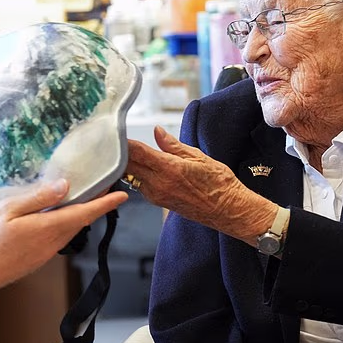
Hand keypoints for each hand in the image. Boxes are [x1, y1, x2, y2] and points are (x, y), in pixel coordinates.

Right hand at [0, 179, 126, 298]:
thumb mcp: (7, 210)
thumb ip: (37, 198)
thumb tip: (64, 187)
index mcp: (46, 228)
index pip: (84, 214)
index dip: (105, 204)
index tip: (122, 195)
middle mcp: (51, 244)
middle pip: (79, 221)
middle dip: (93, 205)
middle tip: (101, 186)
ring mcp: (44, 254)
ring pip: (68, 231)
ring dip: (78, 215)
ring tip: (79, 196)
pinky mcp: (36, 260)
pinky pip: (57, 239)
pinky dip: (63, 225)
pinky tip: (54, 215)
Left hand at [125, 126, 275, 244]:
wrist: (229, 212)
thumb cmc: (220, 184)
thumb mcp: (199, 157)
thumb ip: (174, 145)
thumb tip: (157, 131)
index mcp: (169, 169)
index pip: (136, 152)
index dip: (124, 141)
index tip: (115, 131)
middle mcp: (158, 184)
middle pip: (127, 165)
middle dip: (119, 152)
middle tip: (113, 138)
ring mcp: (156, 195)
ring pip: (130, 176)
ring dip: (125, 164)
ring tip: (122, 150)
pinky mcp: (157, 201)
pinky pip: (139, 185)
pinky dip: (134, 174)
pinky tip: (135, 165)